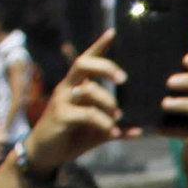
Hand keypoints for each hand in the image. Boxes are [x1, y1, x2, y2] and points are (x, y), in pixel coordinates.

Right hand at [22, 37, 125, 176]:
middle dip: (105, 67)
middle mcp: (67, 88)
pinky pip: (88, 114)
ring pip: (89, 91)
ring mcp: (62, 100)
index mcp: (76, 86)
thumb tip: (141, 130)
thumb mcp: (97, 132)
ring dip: (108, 103)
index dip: (98, 46)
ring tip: (118, 117)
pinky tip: (113, 132)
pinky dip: (104, 123)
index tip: (113, 33)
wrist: (46, 154)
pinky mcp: (60, 115)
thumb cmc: (71, 137)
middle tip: (123, 79)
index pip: (86, 60)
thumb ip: (116, 128)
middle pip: (83, 65)